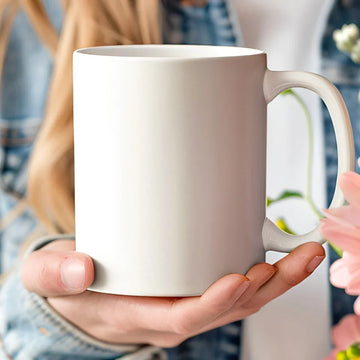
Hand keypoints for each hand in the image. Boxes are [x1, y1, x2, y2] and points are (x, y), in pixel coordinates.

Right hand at [21, 239, 324, 347]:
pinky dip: (259, 274)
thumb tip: (80, 268)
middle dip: (267, 288)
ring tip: (302, 254)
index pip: (185, 316)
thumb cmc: (68, 288)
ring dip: (274, 280)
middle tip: (297, 259)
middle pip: (226, 309)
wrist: (77, 296)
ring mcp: (183, 303)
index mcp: (137, 314)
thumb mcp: (50, 278)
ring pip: (238, 301)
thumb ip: (57, 274)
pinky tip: (277, 253)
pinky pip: (231, 288)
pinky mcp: (190, 289)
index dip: (216, 303)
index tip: (243, 278)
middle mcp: (169, 314)